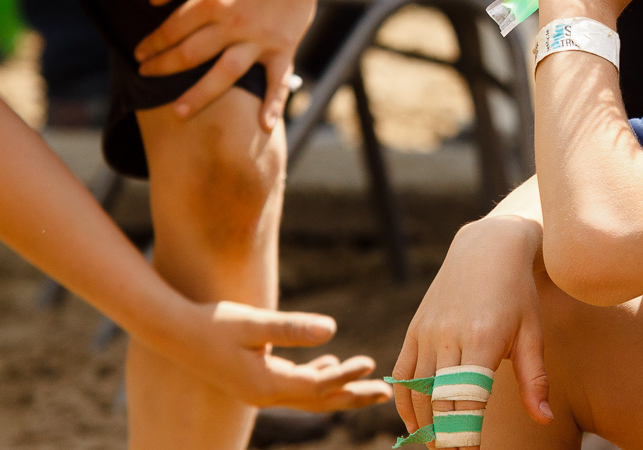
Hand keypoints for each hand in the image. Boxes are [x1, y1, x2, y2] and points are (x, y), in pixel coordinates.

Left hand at [134, 0, 320, 129]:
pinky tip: (263, 126)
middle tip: (147, 75)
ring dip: (200, 95)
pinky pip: (278, 81)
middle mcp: (234, 24)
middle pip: (190, 56)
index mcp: (212, 0)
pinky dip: (273, 104)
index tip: (140, 53)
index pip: (171, 30)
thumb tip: (153, 0)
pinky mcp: (283, 48)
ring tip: (179, 112)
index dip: (151, 44)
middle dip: (163, 68)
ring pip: (225, 74)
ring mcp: (260, 40)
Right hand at [176, 300, 391, 410]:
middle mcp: (264, 394)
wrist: (175, 332)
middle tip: (387, 393)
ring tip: (367, 380)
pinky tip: (330, 365)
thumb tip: (332, 330)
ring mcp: (258, 389)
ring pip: (307, 394)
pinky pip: (293, 384)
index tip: (371, 363)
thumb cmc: (215, 323)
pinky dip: (315, 377)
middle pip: (317, 401)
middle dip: (352, 396)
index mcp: (265, 385)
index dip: (346, 377)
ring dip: (337, 386)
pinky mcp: (255, 378)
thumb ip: (293, 328)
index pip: (316, 387)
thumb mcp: (255, 323)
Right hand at [393, 217, 551, 435]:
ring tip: (438, 445)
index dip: (466, 434)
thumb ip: (534, 380)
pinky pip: (402, 375)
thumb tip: (545, 421)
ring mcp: (427, 332)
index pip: (467, 401)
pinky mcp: (415, 329)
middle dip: (445, 436)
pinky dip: (405, 403)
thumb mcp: (532, 333)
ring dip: (423, 425)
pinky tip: (417, 424)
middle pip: (438, 402)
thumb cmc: (518, 293)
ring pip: (416, 392)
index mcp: (482, 339)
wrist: (487, 248)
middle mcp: (449, 336)